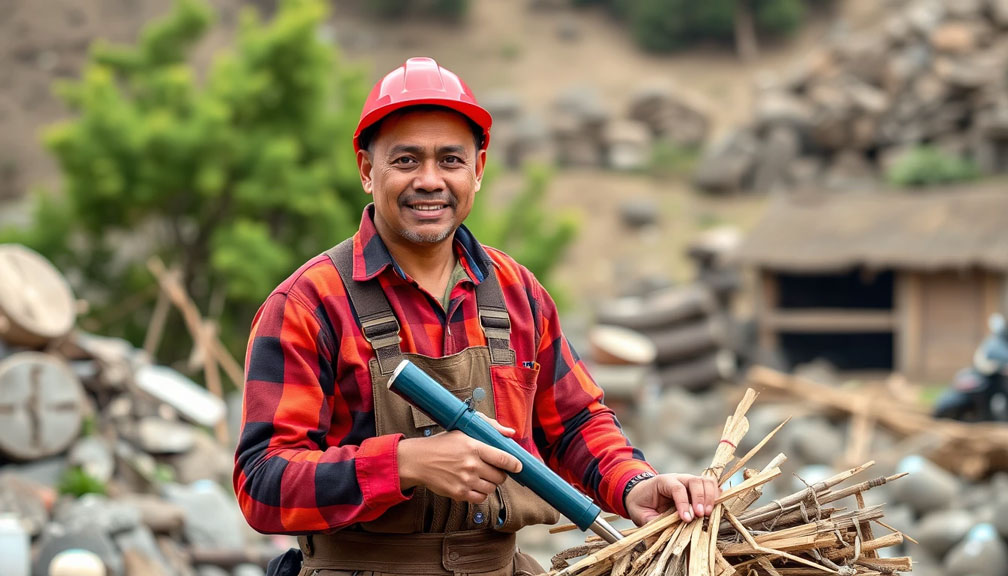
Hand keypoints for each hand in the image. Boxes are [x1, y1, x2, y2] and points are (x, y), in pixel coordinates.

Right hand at [397, 415, 521, 503]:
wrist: (418, 461)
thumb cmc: (442, 443)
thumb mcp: (463, 429)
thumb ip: (490, 427)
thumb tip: (511, 433)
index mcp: (474, 446)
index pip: (503, 458)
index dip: (515, 464)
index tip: (518, 466)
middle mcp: (471, 465)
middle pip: (500, 476)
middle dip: (500, 474)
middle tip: (492, 469)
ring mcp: (465, 481)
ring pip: (492, 488)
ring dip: (490, 484)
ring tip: (480, 476)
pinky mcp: (459, 493)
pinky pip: (481, 499)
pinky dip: (481, 494)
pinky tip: (474, 485)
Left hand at [624, 473, 719, 525]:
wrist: (641, 493)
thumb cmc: (641, 503)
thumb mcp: (640, 513)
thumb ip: (652, 521)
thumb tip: (666, 530)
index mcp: (662, 482)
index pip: (677, 488)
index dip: (683, 503)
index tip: (686, 519)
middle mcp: (678, 478)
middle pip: (694, 481)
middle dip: (700, 498)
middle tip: (700, 515)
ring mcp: (689, 481)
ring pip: (705, 481)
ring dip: (710, 497)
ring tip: (708, 514)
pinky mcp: (696, 488)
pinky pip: (710, 486)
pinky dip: (716, 495)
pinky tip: (716, 507)